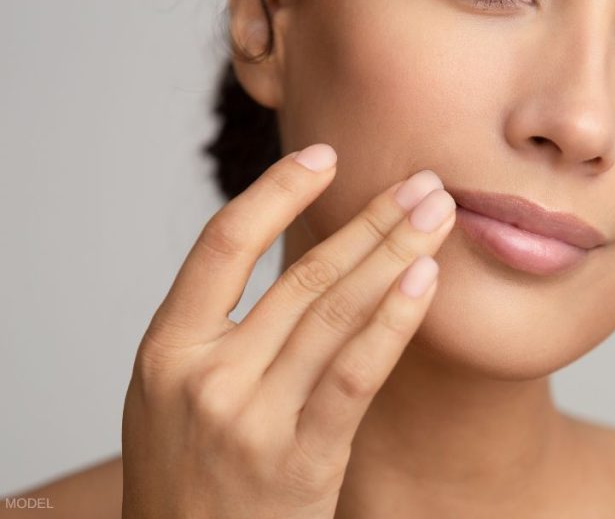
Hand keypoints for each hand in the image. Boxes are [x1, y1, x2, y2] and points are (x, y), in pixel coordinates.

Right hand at [120, 144, 454, 518]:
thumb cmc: (188, 470)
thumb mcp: (174, 392)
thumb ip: (221, 328)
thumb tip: (303, 252)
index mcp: (166, 349)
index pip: (224, 244)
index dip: (278, 192)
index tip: (325, 155)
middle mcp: (204, 377)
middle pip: (302, 275)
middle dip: (371, 220)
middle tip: (423, 181)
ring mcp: (251, 420)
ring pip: (335, 314)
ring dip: (395, 254)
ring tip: (438, 213)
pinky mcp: (299, 462)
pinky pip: (355, 376)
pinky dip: (393, 322)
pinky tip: (425, 279)